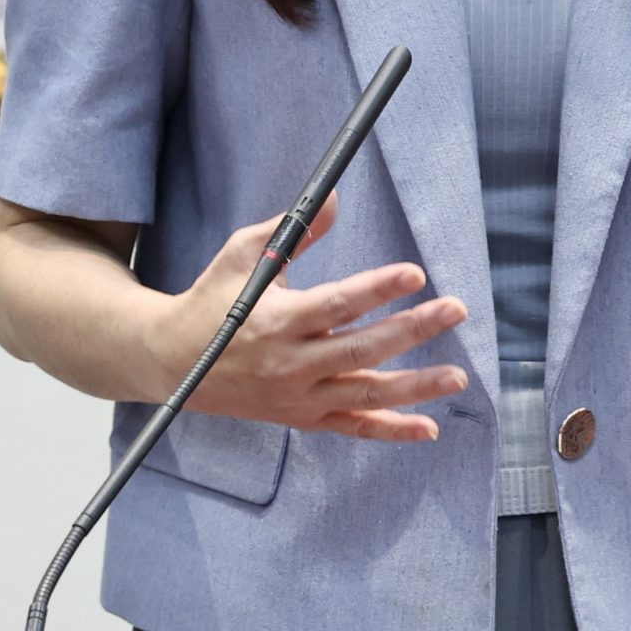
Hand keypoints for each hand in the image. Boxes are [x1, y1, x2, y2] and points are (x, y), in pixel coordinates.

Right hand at [165, 188, 472, 440]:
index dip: (378, 288)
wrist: (172, 363)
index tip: (415, 273)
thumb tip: (335, 199)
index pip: (337, 304)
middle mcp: (291, 364)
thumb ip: (291, 231)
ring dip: (415, 387)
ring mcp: (299, 397)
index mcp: (277, 320)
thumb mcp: (242, 255)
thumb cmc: (212, 301)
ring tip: (458, 374)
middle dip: (412, 330)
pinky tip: (429, 427)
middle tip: (455, 309)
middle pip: (362, 349)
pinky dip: (392, 430)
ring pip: (366, 395)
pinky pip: (353, 427)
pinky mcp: (303, 417)